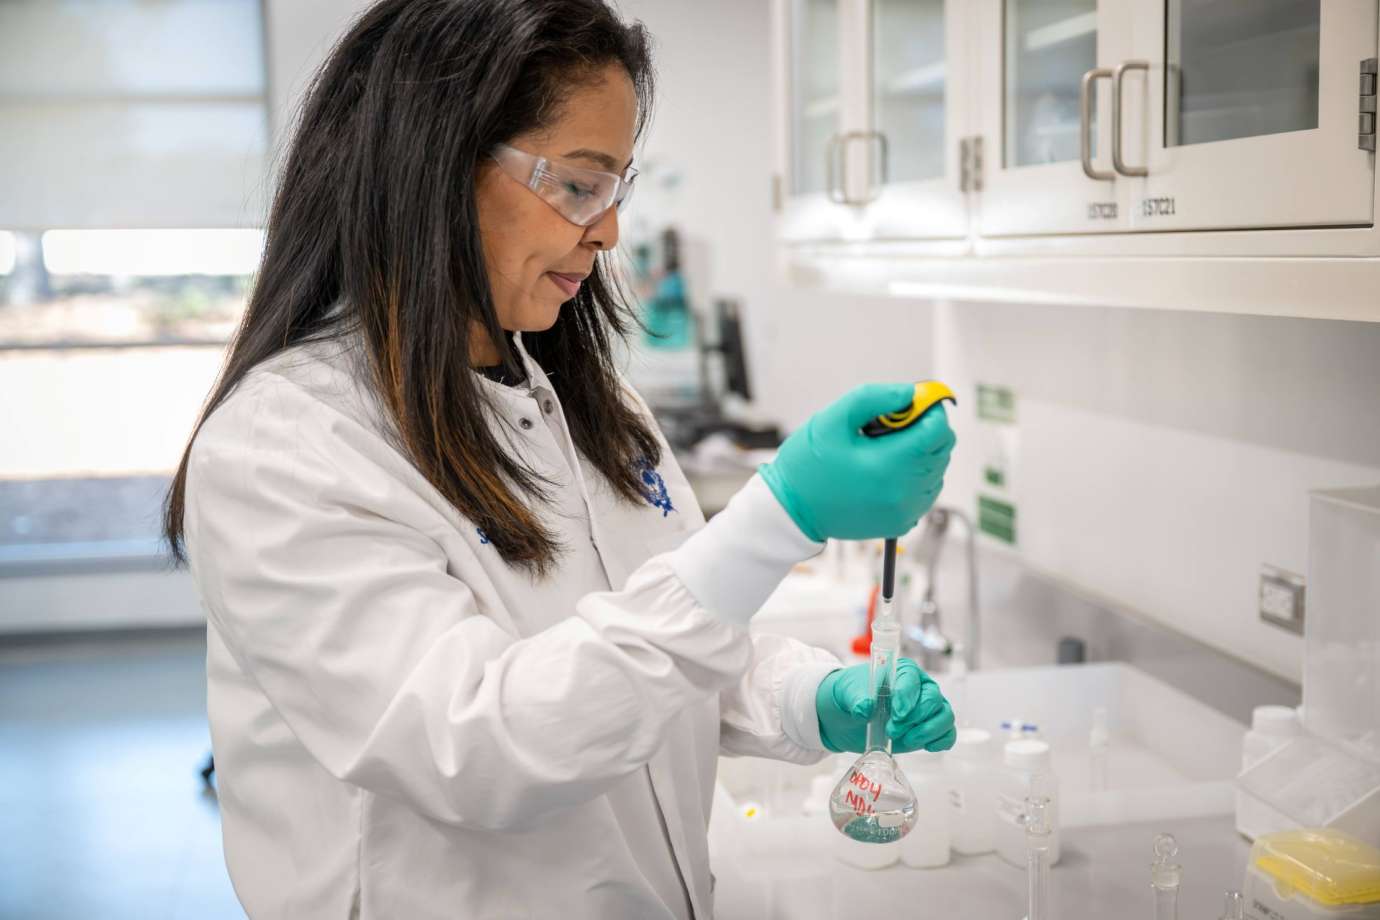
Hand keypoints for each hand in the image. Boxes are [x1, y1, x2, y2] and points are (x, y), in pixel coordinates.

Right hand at [759, 383, 954, 541]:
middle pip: (942, 448)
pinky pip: (926, 491)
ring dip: (920, 453)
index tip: (908, 404)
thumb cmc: (807, 465)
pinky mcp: (901, 522)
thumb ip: (874, 398)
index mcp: (889, 464)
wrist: (792, 510)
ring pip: (937, 469)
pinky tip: (886, 471)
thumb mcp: (832, 420)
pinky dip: (915, 476)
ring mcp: (905, 510)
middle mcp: (903, 491)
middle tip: (889, 427)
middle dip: (924, 429)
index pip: (938, 430)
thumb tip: (909, 393)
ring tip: (883, 451)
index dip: (928, 410)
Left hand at [815, 658, 956, 753]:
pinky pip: (947, 734)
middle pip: (933, 699)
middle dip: (914, 718)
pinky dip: (940, 741)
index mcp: (902, 671)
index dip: (907, 697)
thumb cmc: (852, 696)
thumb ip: (857, 699)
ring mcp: (928, 709)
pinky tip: (925, 747)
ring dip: (927, 731)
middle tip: (892, 730)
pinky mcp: (929, 729)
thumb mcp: (849, 694)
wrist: (848, 717)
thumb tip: (865, 708)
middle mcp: (921, 687)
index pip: (913, 680)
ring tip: (906, 740)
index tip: (897, 713)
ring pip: (944, 717)